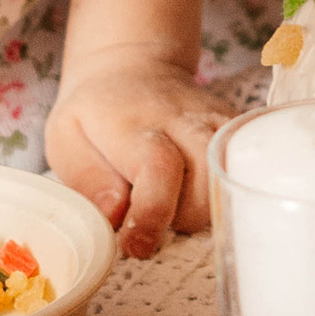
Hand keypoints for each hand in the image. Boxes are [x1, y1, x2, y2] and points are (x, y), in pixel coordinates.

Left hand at [47, 44, 223, 256]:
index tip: (138, 246)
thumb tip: (116, 216)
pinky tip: (203, 198)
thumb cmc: (95, 115)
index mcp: (134, 124)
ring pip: (233, 177)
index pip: (159, 167)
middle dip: (184, 217)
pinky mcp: (237, 129)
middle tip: (156, 220)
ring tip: (178, 208)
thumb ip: (88, 180)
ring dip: (209, 209)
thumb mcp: (67, 139)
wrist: (132, 69)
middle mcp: (184, 120)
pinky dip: (230, 194)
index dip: (152, 213)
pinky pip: (247, 169)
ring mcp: (217, 122)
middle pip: (207, 179)